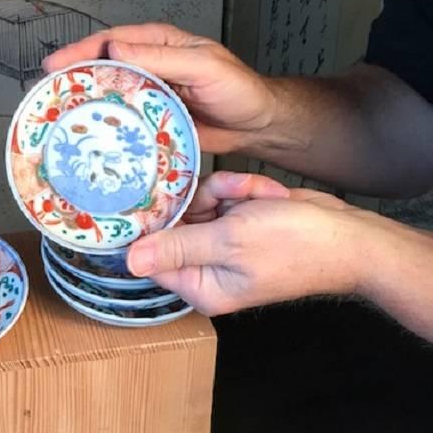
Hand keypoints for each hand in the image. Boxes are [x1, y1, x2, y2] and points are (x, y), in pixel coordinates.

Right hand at [42, 23, 276, 153]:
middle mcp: (148, 65)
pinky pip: (122, 119)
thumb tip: (116, 51)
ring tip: (56, 114)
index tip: (54, 64)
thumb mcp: (203, 67)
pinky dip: (104, 124)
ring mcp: (148, 93)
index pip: (111, 42)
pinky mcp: (151, 119)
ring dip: (84, 101)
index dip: (80, 51)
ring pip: (109, 93)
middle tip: (45, 91)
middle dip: (73, 76)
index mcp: (158, 44)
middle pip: (102, 67)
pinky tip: (88, 136)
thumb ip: (162, 58)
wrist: (258, 125)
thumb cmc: (238, 89)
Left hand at [127, 171, 369, 315]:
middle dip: (204, 200)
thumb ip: (177, 247)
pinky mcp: (236, 222)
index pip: (154, 256)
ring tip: (257, 195)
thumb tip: (129, 261)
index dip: (151, 224)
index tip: (152, 195)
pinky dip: (243, 190)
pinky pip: (222, 196)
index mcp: (201, 285)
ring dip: (228, 191)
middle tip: (230, 197)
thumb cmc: (294, 244)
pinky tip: (266, 193)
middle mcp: (207, 266)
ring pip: (200, 202)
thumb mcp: (230, 241)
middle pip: (176, 222)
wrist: (347, 235)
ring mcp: (222, 242)